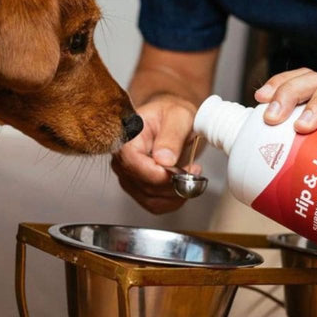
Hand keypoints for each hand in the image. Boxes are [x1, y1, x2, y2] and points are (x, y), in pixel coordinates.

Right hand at [111, 94, 202, 213]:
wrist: (171, 117)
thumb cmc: (172, 112)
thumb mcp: (178, 116)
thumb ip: (171, 136)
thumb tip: (163, 160)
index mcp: (127, 136)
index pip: (132, 162)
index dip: (156, 173)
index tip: (179, 172)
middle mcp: (122, 158)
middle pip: (142, 184)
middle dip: (173, 183)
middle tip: (194, 170)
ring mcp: (128, 175)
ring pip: (149, 199)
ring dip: (176, 193)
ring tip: (192, 174)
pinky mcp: (138, 187)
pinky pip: (154, 204)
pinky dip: (173, 200)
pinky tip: (184, 184)